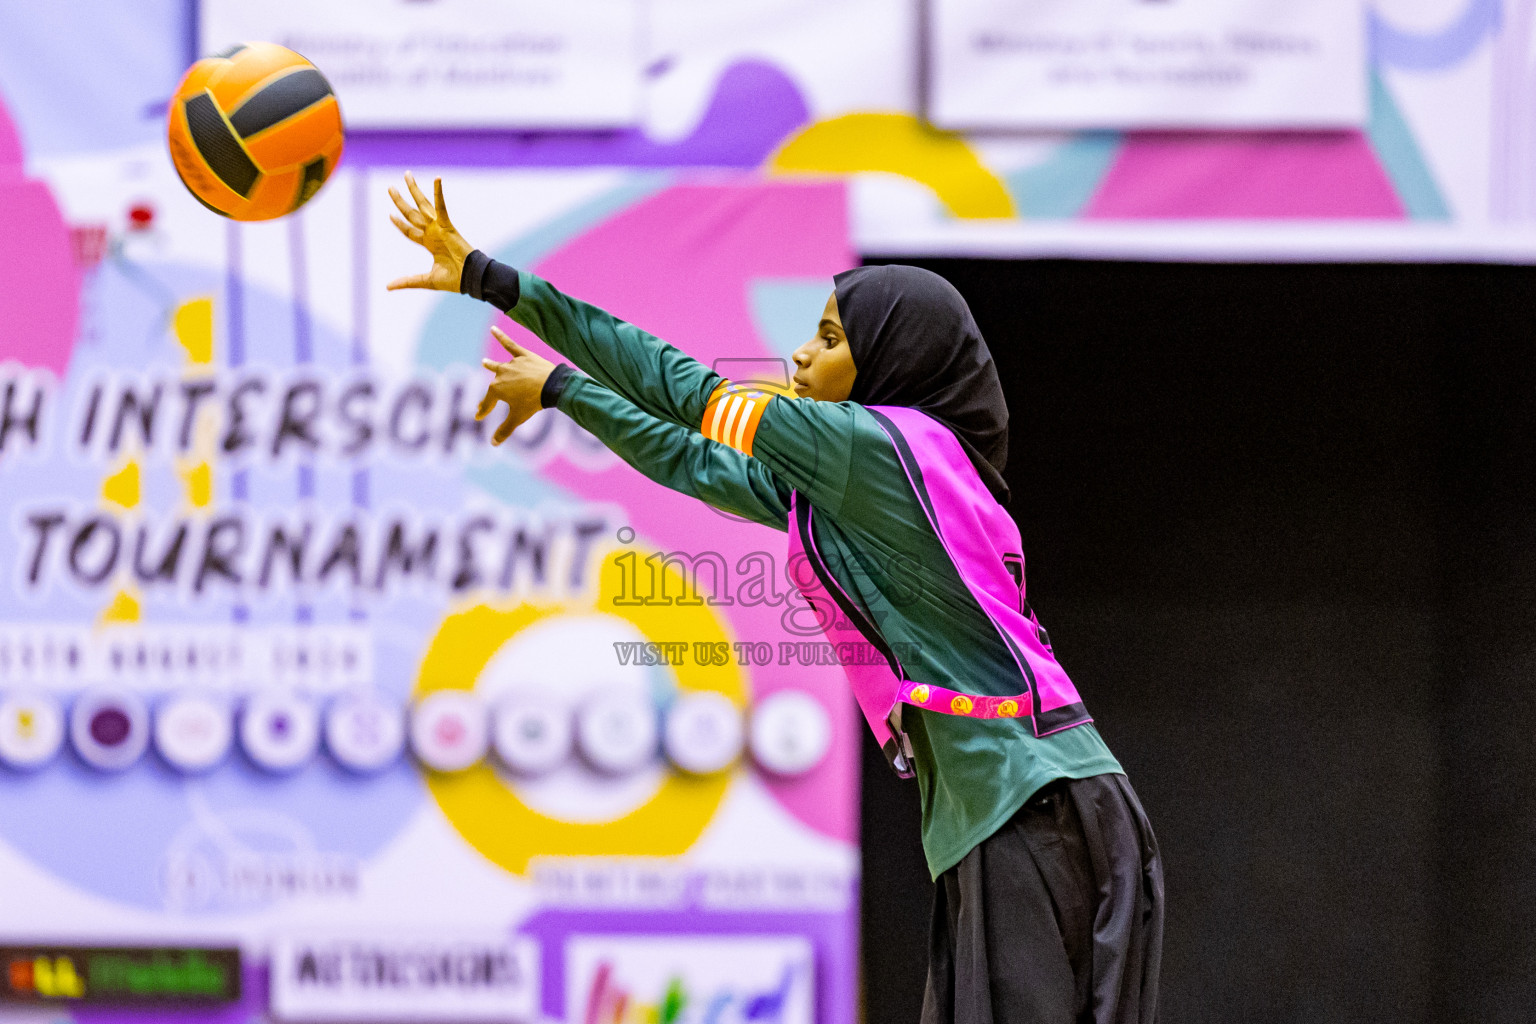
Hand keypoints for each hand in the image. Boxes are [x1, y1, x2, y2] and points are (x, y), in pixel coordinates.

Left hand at [385, 171, 474, 292]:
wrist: (471, 278)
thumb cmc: (454, 280)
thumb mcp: (426, 280)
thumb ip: (407, 281)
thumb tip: (388, 287)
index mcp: (430, 244)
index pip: (410, 231)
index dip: (400, 224)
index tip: (390, 215)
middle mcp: (432, 232)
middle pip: (412, 213)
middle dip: (400, 201)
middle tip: (390, 188)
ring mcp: (439, 227)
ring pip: (422, 205)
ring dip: (414, 190)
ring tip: (407, 175)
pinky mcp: (447, 225)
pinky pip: (441, 206)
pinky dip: (439, 193)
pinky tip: (437, 178)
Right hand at [477, 326, 556, 444]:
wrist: (551, 386)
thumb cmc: (533, 403)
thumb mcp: (518, 418)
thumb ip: (504, 430)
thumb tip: (492, 444)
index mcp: (496, 389)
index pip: (487, 402)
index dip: (483, 410)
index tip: (479, 416)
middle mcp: (500, 374)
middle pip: (492, 385)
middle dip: (488, 395)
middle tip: (483, 402)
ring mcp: (511, 364)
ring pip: (498, 365)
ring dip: (491, 365)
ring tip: (485, 362)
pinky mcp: (522, 355)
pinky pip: (510, 344)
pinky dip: (501, 336)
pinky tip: (493, 329)